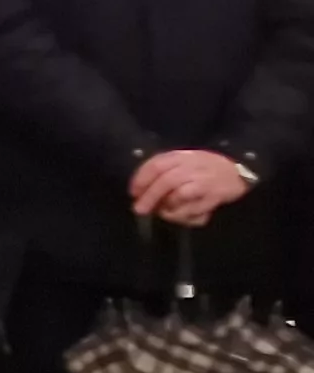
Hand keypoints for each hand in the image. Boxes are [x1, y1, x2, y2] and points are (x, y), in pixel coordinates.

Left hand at [132, 148, 255, 227]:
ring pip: (179, 194)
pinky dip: (183, 213)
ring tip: (164, 212)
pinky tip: (181, 215)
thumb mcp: (183, 162)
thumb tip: (140, 190)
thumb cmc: (204, 168)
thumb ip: (164, 171)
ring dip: (167, 206)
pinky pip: (195, 207)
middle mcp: (193, 165)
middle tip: (139, 209)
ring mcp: (205, 180)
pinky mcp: (215, 195)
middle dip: (150, 197)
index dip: (141, 179)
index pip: (156, 165)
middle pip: (166, 181)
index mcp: (181, 156)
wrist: (238, 168)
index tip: (133, 192)